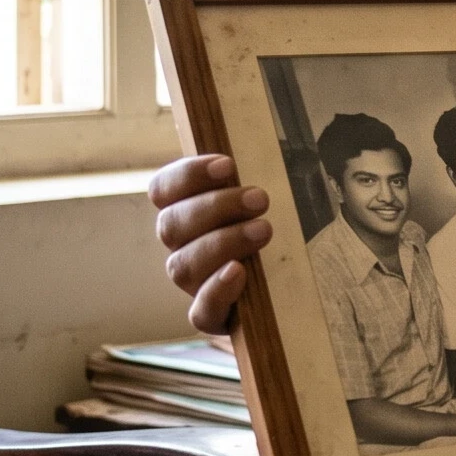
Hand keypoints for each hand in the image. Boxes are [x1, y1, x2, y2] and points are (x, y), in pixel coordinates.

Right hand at [150, 154, 273, 334]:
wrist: (292, 297)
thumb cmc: (278, 237)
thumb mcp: (268, 204)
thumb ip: (256, 178)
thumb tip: (272, 137)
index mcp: (187, 215)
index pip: (163, 189)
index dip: (188, 175)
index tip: (229, 164)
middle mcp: (182, 248)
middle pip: (171, 225)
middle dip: (215, 207)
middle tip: (260, 198)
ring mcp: (195, 285)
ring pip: (183, 265)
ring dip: (222, 242)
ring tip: (264, 229)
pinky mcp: (213, 318)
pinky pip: (200, 311)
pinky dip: (217, 290)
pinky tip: (239, 273)